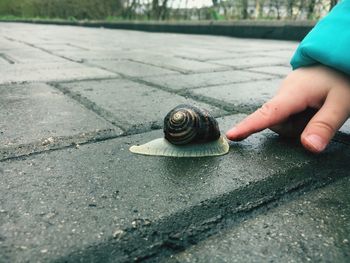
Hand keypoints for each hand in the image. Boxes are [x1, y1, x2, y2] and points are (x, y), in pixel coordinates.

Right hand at [226, 66, 349, 152]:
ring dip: (300, 123)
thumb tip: (308, 148)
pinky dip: (300, 116)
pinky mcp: (289, 95)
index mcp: (293, 94)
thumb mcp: (341, 103)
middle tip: (321, 115)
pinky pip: (288, 114)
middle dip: (296, 128)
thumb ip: (324, 126)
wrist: (341, 53)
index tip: (231, 136)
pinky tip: (314, 105)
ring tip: (319, 108)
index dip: (249, 126)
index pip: (267, 114)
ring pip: (284, 120)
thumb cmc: (343, 76)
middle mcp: (284, 93)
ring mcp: (285, 93)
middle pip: (277, 123)